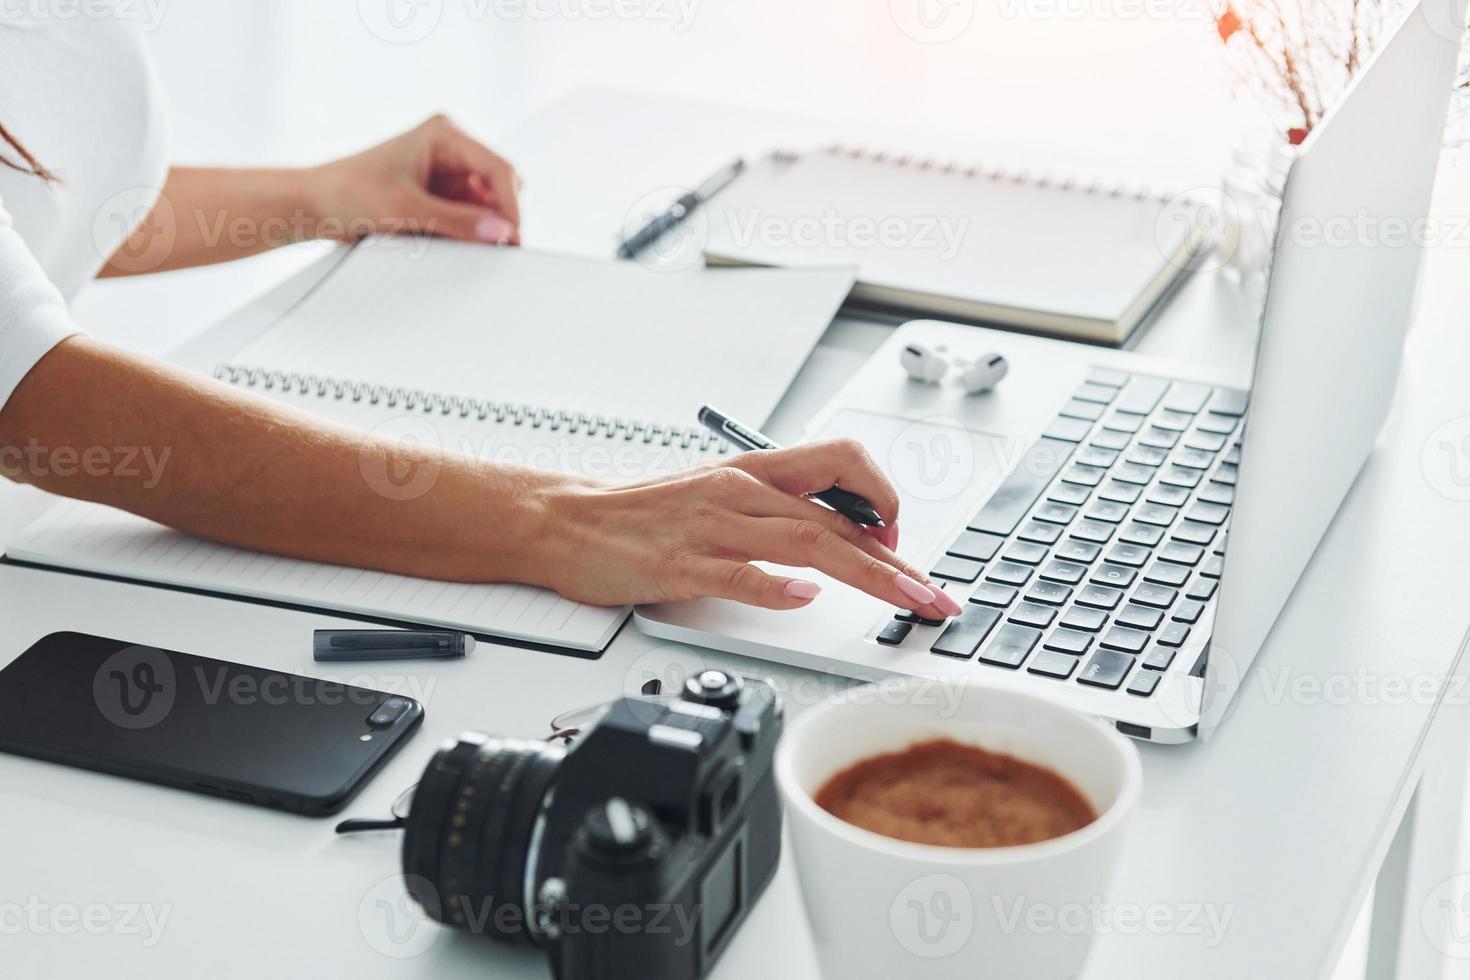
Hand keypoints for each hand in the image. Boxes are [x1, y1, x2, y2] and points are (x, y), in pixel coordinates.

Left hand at [307, 114, 521, 245]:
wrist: (312, 206)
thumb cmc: (346, 193)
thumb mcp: (406, 210)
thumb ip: (457, 222)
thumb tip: (501, 232)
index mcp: (444, 134)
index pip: (497, 168)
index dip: (511, 205)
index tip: (512, 237)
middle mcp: (449, 149)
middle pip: (498, 186)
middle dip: (499, 217)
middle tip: (496, 248)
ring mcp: (445, 173)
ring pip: (486, 205)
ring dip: (481, 226)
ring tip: (463, 245)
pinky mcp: (438, 196)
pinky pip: (468, 217)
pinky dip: (467, 232)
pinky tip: (452, 243)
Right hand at [531, 441, 964, 619]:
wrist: (568, 518)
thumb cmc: (643, 514)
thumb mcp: (719, 496)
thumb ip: (775, 513)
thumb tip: (833, 541)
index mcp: (754, 472)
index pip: (843, 467)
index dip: (886, 501)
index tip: (902, 545)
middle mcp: (741, 492)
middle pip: (839, 520)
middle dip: (898, 562)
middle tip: (935, 596)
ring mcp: (712, 527)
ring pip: (806, 542)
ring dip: (867, 574)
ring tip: (905, 600)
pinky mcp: (680, 564)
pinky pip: (737, 572)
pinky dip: (775, 586)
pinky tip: (804, 598)